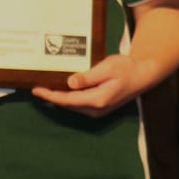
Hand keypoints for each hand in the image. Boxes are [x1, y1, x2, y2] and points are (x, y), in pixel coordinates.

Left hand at [31, 53, 149, 116]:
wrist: (143, 75)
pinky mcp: (99, 106)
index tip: (36, 89)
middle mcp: (96, 109)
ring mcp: (97, 110)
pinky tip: (60, 88)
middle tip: (36, 85)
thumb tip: (70, 83)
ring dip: (58, 97)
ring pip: (72, 105)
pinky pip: (78, 103)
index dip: (50, 95)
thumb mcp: (107, 68)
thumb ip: (88, 77)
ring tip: (44, 86)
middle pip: (67, 104)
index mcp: (97, 100)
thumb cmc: (126, 69)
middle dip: (51, 96)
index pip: (67, 100)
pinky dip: (67, 97)